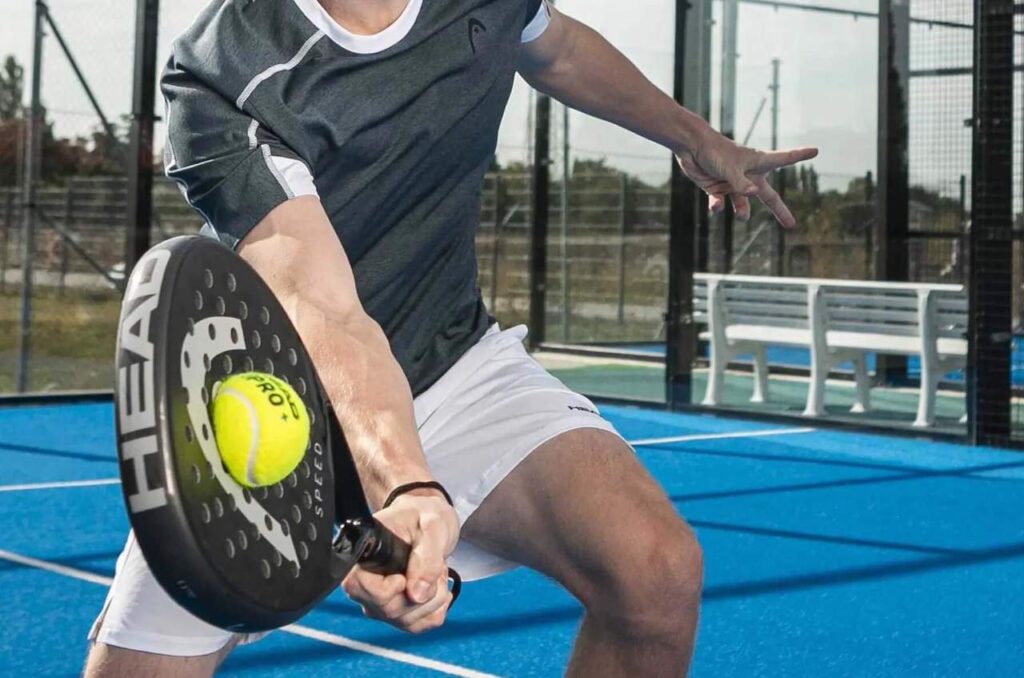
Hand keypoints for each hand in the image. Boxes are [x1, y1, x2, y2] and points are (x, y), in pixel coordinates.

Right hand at [341, 491, 459, 633]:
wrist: (428, 521)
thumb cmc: (424, 516)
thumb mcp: (433, 525)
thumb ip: (427, 557)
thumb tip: (417, 595)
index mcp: (362, 555)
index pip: (357, 588)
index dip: (388, 587)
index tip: (405, 573)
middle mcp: (364, 583)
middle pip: (388, 610)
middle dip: (422, 591)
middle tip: (432, 564)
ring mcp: (378, 602)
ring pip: (406, 622)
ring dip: (433, 598)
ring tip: (433, 570)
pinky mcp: (395, 613)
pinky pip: (419, 625)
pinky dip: (436, 608)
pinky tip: (435, 585)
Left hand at [676, 128, 817, 227]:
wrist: (690, 147)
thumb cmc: (715, 152)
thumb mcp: (731, 168)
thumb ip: (742, 183)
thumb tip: (755, 194)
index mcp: (758, 163)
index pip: (784, 159)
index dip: (799, 155)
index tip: (815, 150)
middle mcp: (748, 175)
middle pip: (768, 196)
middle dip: (780, 211)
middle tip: (791, 225)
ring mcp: (733, 183)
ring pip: (743, 204)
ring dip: (743, 212)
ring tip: (742, 216)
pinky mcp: (717, 189)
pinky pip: (721, 204)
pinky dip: (718, 207)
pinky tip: (716, 207)